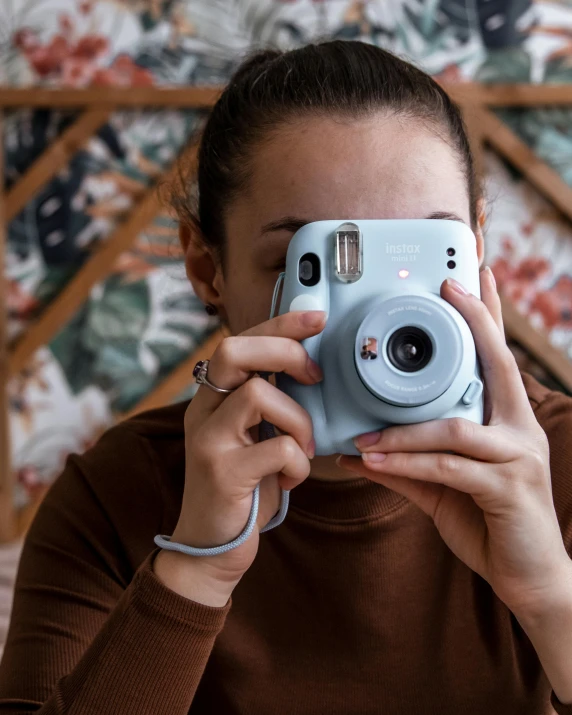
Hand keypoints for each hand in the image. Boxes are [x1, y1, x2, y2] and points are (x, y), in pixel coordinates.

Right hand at [155, 310, 325, 605]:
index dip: (280, 323)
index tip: (317, 318)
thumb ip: (270, 404)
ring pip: (257, 395)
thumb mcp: (254, 437)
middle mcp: (202, 412)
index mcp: (212, 398)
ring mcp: (208, 441)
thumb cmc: (244, 489)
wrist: (211, 547)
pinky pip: (276, 448)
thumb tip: (311, 367)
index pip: (240, 341)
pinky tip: (293, 479)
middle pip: (233, 350)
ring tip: (304, 446)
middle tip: (314, 375)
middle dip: (285, 351)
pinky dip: (298, 463)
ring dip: (298, 419)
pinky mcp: (222, 473)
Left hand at [338, 267, 571, 616]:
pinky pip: (449, 467)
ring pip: (455, 426)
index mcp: (508, 421)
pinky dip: (407, 462)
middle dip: (476, 323)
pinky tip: (374, 459)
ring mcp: (519, 457)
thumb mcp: (442, 488)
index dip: (487, 318)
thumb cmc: (490, 523)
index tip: (471, 280)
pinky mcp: (508, 489)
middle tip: (448, 290)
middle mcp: (520, 430)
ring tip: (364, 433)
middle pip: (498, 366)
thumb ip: (407, 465)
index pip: (498, 360)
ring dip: (404, 428)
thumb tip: (359, 450)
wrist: (530, 578)